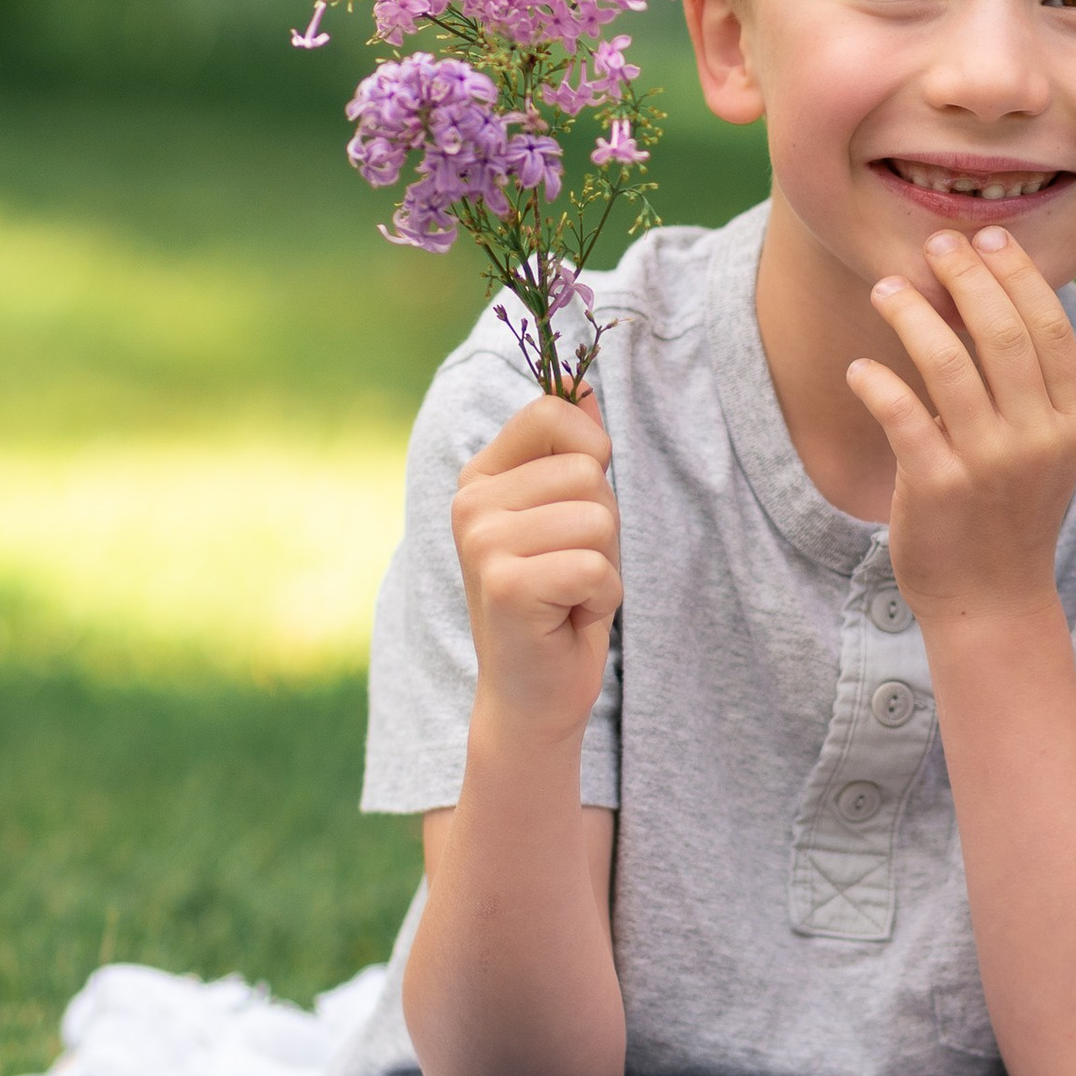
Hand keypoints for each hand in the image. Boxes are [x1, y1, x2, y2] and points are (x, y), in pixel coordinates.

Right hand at [451, 390, 619, 741]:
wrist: (533, 693)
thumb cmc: (559, 599)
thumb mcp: (567, 514)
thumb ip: (572, 448)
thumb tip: (583, 383)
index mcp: (483, 476)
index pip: (552, 412)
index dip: (591, 452)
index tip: (577, 503)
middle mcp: (471, 503)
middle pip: (589, 471)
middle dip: (605, 526)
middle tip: (571, 569)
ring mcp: (481, 543)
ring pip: (598, 519)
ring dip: (604, 565)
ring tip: (570, 594)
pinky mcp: (504, 585)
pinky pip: (595, 567)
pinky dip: (602, 599)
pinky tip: (568, 619)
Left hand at [847, 230, 1075, 624]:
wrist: (993, 601)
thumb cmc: (1010, 510)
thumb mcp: (1042, 447)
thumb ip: (1025, 383)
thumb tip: (982, 289)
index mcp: (1073, 421)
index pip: (1050, 327)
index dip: (1018, 274)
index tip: (988, 238)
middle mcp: (1038, 439)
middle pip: (1003, 333)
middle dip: (966, 276)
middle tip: (934, 246)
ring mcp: (989, 465)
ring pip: (947, 363)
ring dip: (912, 314)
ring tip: (886, 289)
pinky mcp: (937, 488)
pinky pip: (901, 415)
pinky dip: (875, 381)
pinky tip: (860, 368)